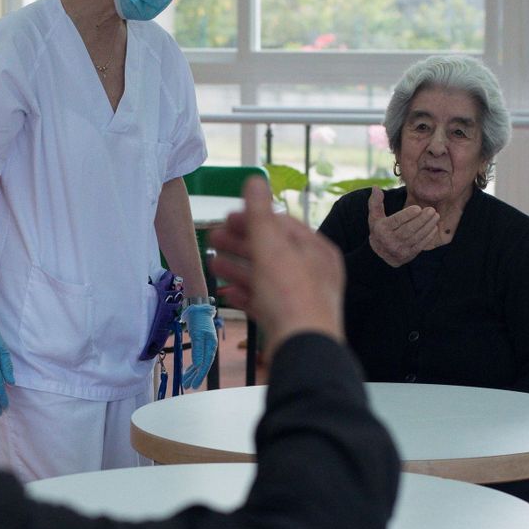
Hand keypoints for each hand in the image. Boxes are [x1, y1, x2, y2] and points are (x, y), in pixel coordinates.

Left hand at [180, 303, 216, 389]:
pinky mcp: (200, 345)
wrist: (198, 309)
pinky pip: (196, 358)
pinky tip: (187, 372)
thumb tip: (197, 365)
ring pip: (199, 363)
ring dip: (192, 373)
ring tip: (185, 382)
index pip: (205, 364)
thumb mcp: (197, 335)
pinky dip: (192, 366)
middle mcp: (209, 348)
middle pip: (202, 365)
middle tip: (188, 387)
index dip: (199, 375)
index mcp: (211, 346)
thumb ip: (198, 350)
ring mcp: (205, 346)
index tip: (193, 385)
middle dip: (195, 377)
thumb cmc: (199, 321)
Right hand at [206, 176, 344, 351]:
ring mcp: (300, 298)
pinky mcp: (288, 321)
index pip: (282, 224)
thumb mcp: (271, 246)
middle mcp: (313, 271)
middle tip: (212, 238)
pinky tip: (226, 293)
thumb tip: (255, 180)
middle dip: (240, 243)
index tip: (227, 217)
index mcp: (315, 249)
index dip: (253, 218)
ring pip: (265, 276)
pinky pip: (264, 301)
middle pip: (272, 250)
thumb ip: (259, 214)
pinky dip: (245, 294)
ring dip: (238, 268)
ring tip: (212, 264)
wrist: (303, 348)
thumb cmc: (290, 293)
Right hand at [367, 185, 441, 266]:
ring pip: (416, 237)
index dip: (407, 215)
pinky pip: (420, 245)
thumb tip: (376, 187)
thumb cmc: (379, 230)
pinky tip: (434, 227)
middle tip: (431, 210)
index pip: (396, 221)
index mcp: (381, 230)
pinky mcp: (408, 255)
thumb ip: (375, 202)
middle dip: (422, 219)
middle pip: (409, 229)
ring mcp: (400, 249)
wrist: (380, 254)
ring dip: (428, 226)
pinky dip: (428, 236)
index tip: (418, 208)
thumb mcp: (374, 217)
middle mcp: (390, 241)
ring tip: (436, 216)